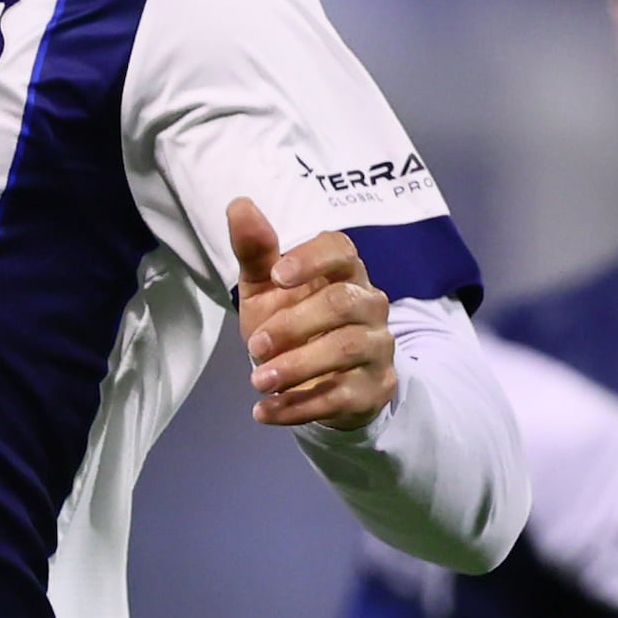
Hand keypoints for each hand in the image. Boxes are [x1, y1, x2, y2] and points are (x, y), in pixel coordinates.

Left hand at [229, 197, 396, 432]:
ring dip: (297, 367)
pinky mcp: (375, 388)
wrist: (320, 383)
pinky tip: (265, 413)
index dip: (312, 259)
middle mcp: (369, 304)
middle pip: (341, 303)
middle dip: (294, 325)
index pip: (341, 250)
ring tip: (257, 382)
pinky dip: (298, 407)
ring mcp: (377, 346)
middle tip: (253, 347)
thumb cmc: (292, 324)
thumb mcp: (267, 290)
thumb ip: (256, 252)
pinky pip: (341, 396)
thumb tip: (239, 205)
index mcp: (343, 272)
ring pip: (347, 348)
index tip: (279, 274)